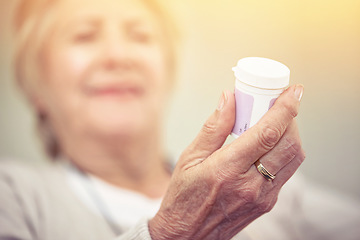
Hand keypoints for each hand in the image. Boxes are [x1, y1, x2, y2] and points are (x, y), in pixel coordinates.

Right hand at [149, 85, 304, 239]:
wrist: (187, 235)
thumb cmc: (184, 197)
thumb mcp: (190, 157)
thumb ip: (213, 127)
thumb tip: (229, 98)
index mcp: (227, 170)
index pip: (267, 134)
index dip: (285, 108)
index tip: (294, 91)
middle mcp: (251, 186)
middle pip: (288, 144)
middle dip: (290, 117)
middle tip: (278, 103)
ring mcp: (263, 197)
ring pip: (293, 158)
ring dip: (290, 133)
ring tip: (274, 121)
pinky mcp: (267, 204)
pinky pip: (286, 171)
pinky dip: (284, 151)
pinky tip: (268, 144)